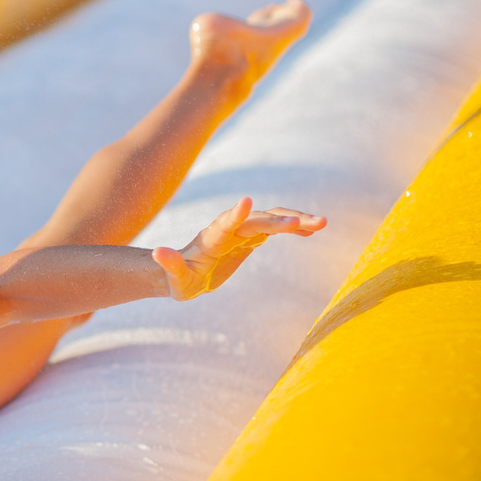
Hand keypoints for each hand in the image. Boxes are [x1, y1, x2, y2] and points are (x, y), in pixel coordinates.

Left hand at [151, 197, 325, 299]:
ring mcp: (241, 232)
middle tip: (306, 222)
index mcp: (211, 240)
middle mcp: (228, 230)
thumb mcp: (173, 278)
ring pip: (270, 220)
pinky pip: (274, 229)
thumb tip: (158, 252)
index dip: (235, 214)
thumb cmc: (178, 279)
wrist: (183, 274)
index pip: (224, 225)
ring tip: (322, 223)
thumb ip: (168, 265)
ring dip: (294, 220)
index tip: (247, 201)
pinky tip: (313, 231)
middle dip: (280, 220)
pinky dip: (293, 228)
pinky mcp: (249, 238)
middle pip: (257, 221)